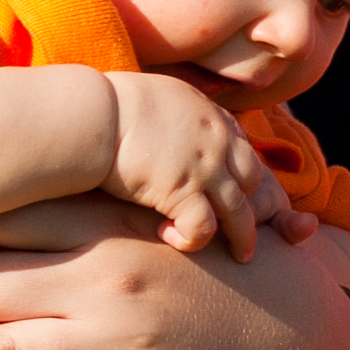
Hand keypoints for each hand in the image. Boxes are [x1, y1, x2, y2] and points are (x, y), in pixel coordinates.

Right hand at [100, 76, 311, 263]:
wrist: (96, 113)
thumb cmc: (112, 103)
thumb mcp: (161, 94)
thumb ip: (178, 111)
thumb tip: (168, 120)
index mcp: (212, 118)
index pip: (244, 151)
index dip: (242, 176)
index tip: (232, 192)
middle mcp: (217, 143)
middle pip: (253, 181)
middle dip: (252, 204)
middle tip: (244, 226)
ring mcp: (204, 169)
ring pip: (240, 212)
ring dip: (242, 236)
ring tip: (240, 255)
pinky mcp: (182, 194)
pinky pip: (204, 229)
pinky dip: (193, 239)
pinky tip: (171, 236)